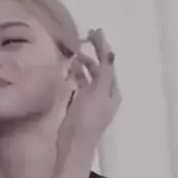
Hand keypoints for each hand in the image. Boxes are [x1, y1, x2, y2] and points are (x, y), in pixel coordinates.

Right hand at [58, 28, 121, 147]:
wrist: (73, 147)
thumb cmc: (85, 120)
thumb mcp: (97, 94)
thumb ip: (104, 73)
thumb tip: (109, 51)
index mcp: (111, 91)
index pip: (108, 64)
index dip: (102, 47)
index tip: (92, 31)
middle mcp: (104, 95)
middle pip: (99, 70)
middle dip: (90, 55)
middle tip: (78, 41)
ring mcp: (91, 101)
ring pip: (88, 77)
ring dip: (81, 65)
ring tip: (71, 56)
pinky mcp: (79, 107)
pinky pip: (79, 86)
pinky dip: (75, 76)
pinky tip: (67, 72)